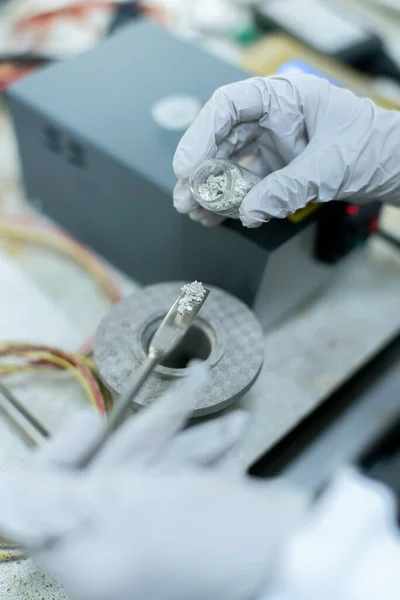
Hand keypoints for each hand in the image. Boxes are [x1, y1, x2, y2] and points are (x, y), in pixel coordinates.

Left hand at [0, 364, 307, 599]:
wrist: (289, 550)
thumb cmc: (207, 533)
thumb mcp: (122, 506)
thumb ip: (52, 499)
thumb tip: (3, 495)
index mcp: (84, 551)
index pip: (44, 496)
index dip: (62, 451)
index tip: (92, 419)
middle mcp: (110, 545)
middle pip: (106, 469)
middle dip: (147, 429)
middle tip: (182, 391)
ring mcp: (149, 534)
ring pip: (150, 465)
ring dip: (184, 430)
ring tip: (207, 392)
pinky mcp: (184, 521)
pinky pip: (180, 475)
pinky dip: (201, 451)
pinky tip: (227, 430)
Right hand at [173, 75, 399, 227]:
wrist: (397, 168)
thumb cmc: (375, 147)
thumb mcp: (329, 166)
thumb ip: (286, 189)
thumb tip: (250, 210)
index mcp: (286, 97)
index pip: (230, 106)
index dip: (202, 134)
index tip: (188, 165)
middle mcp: (275, 118)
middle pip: (223, 138)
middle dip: (201, 169)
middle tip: (185, 196)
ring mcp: (275, 145)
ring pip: (231, 163)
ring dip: (211, 189)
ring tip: (196, 211)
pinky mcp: (279, 170)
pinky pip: (247, 184)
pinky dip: (232, 201)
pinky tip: (218, 216)